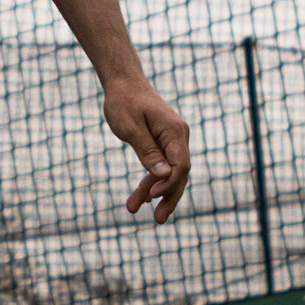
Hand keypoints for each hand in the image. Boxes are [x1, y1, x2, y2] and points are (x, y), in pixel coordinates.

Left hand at [102, 77, 190, 224]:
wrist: (123, 83)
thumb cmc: (123, 102)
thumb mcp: (130, 128)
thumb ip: (147, 152)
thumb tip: (164, 176)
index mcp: (174, 131)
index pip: (181, 165)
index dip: (169, 184)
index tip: (151, 197)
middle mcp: (179, 136)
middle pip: (179, 174)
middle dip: (168, 198)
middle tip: (158, 221)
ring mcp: (173, 140)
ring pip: (170, 173)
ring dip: (155, 193)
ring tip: (134, 210)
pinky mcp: (164, 143)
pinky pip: (161, 167)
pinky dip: (151, 181)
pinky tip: (140, 196)